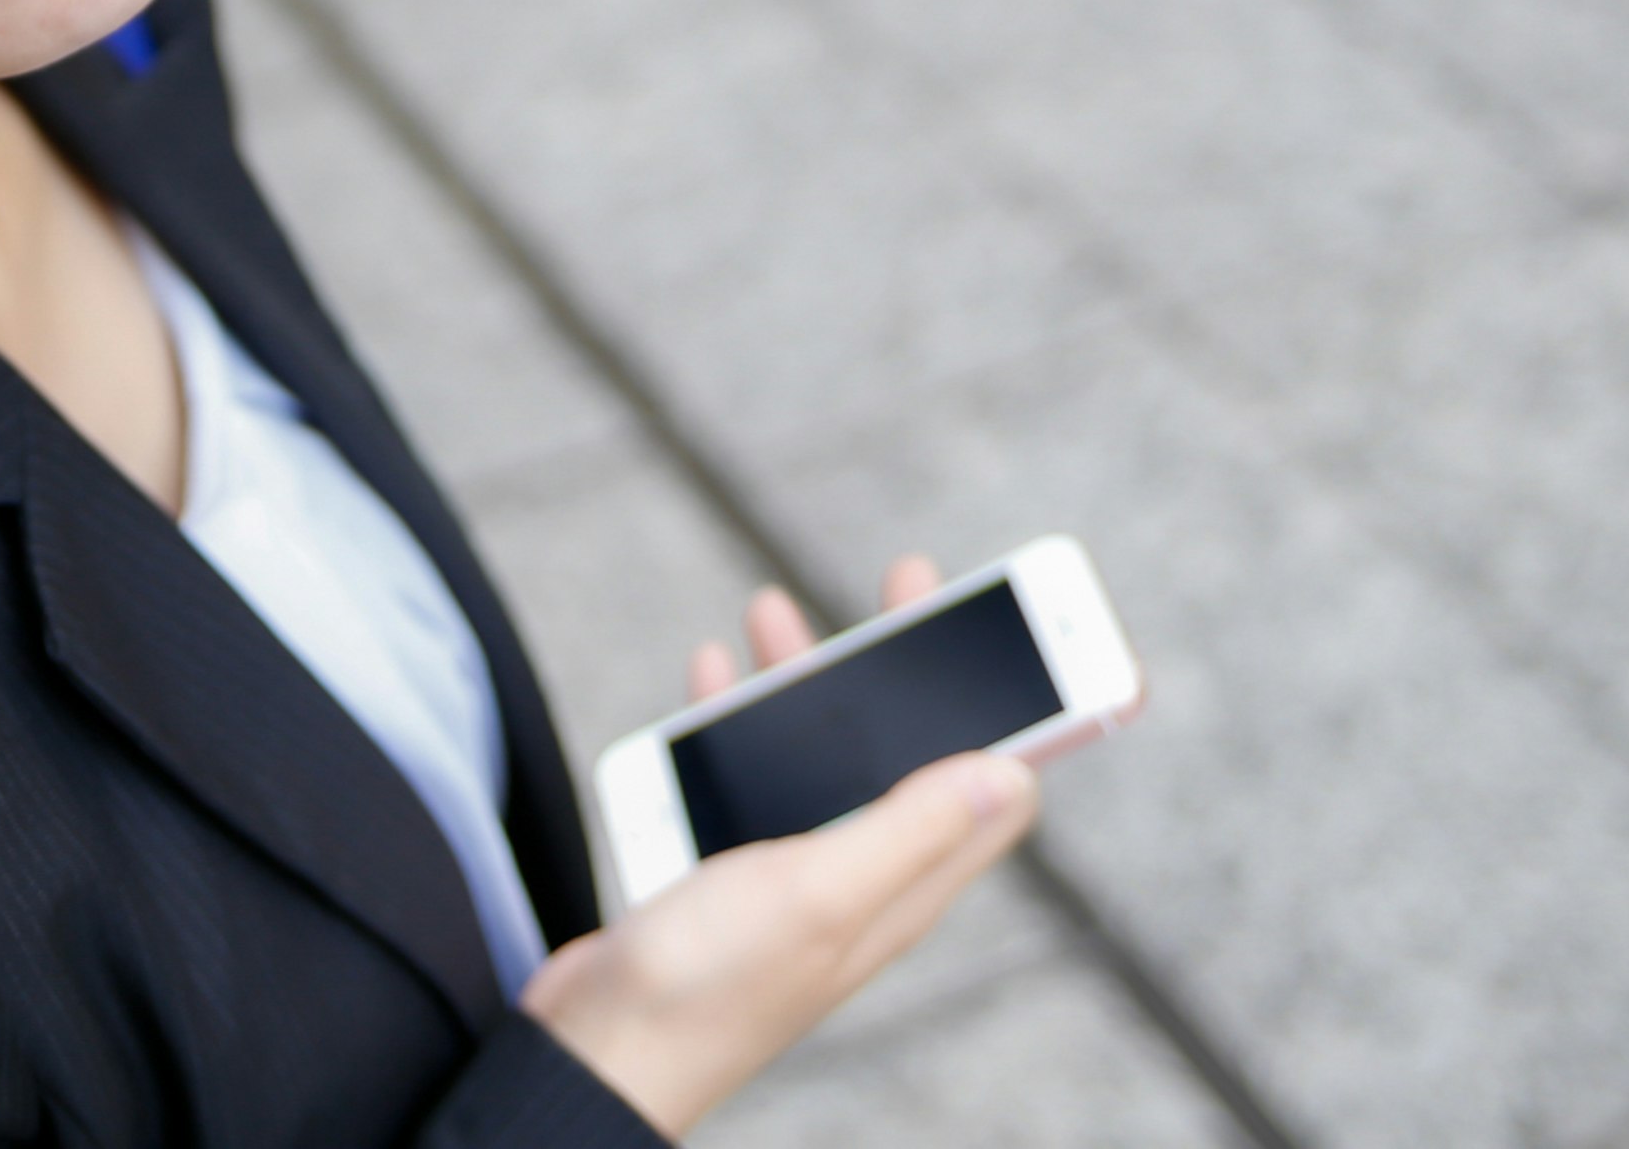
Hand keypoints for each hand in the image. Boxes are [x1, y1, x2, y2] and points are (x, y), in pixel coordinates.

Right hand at [520, 557, 1039, 1138]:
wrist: (599, 1051)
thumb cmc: (707, 985)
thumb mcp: (820, 891)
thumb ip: (910, 829)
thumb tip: (1016, 771)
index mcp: (905, 884)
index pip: (996, 787)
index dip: (1025, 708)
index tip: (1030, 629)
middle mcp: (864, 877)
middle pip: (910, 750)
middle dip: (910, 662)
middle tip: (904, 578)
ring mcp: (797, 876)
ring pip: (824, 755)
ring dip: (807, 678)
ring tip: (771, 606)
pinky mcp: (734, 876)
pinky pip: (752, 778)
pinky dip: (736, 720)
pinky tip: (710, 679)